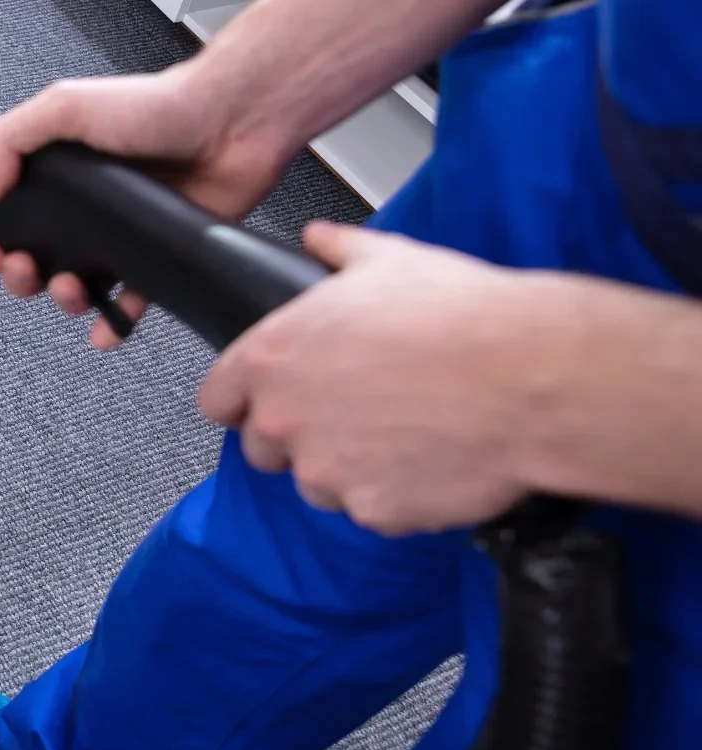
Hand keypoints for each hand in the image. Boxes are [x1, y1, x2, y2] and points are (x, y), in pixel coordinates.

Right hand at [0, 60, 293, 347]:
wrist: (230, 122)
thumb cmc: (156, 105)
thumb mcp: (65, 106)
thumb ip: (9, 138)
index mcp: (61, 171)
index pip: (14, 215)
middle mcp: (90, 205)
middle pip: (40, 258)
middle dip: (24, 276)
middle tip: (27, 271)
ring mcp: (124, 232)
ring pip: (81, 286)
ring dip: (66, 300)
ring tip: (72, 290)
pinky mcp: (159, 253)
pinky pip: (132, 300)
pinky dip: (115, 323)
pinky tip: (105, 331)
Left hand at [200, 222, 541, 534]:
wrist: (530, 377)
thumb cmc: (461, 317)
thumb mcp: (388, 259)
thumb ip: (338, 250)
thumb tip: (319, 238)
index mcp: (273, 358)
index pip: (218, 399)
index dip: (243, 399)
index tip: (266, 398)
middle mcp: (286, 419)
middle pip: (263, 447)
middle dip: (297, 435)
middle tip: (351, 412)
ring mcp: (327, 471)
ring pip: (317, 483)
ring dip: (345, 467)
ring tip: (399, 431)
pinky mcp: (373, 511)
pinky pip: (371, 510)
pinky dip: (394, 494)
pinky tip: (430, 457)